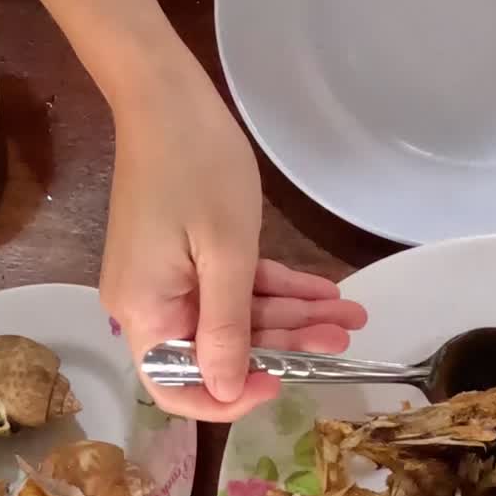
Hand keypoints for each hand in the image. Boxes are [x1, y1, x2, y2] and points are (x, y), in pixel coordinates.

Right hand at [100, 73, 366, 422]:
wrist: (167, 98)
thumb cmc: (196, 170)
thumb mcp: (225, 255)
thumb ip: (227, 330)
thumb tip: (225, 392)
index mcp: (145, 314)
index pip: (177, 388)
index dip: (229, 397)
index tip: (280, 381)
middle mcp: (150, 306)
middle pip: (218, 351)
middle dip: (285, 347)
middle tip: (343, 337)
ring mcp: (169, 280)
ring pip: (235, 318)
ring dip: (291, 317)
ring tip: (349, 314)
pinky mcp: (185, 257)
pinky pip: (232, 287)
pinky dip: (275, 289)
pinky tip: (324, 292)